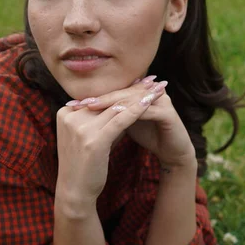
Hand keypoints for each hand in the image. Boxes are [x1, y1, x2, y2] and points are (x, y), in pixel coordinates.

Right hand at [55, 79, 166, 206]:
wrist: (75, 191)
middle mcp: (70, 116)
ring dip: (139, 98)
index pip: (100, 98)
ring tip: (156, 90)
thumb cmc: (84, 165)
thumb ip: (102, 120)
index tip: (141, 81)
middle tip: (153, 81)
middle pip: (108, 100)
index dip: (122, 89)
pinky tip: (150, 103)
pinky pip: (120, 120)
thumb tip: (124, 105)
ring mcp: (80, 127)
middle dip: (133, 90)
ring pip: (116, 107)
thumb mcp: (89, 137)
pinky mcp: (94, 140)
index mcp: (65, 112)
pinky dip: (137, 111)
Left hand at [74, 80, 195, 168]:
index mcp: (139, 92)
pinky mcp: (168, 112)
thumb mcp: (124, 124)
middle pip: (121, 92)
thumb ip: (110, 115)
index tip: (72, 105)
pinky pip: (146, 110)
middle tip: (79, 103)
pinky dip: (129, 114)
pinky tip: (114, 119)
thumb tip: (82, 111)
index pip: (114, 91)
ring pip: (131, 99)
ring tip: (92, 107)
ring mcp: (161, 99)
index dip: (94, 97)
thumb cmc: (147, 136)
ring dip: (111, 103)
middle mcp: (150, 91)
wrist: (172, 153)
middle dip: (99, 98)